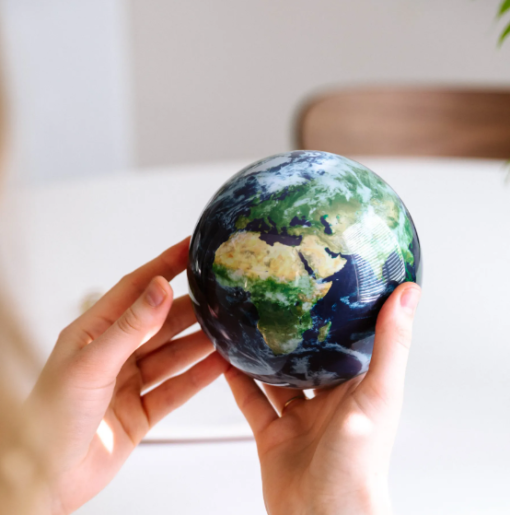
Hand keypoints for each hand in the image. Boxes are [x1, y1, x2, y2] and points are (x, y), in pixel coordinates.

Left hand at [29, 238, 227, 513]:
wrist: (48, 480)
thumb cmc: (52, 417)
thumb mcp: (92, 363)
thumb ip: (132, 326)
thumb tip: (161, 286)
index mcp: (94, 332)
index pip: (135, 288)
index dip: (164, 265)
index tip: (191, 247)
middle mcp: (114, 353)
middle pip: (161, 322)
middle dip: (191, 309)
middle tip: (221, 295)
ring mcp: (129, 381)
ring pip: (173, 354)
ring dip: (200, 343)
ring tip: (228, 329)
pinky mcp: (142, 411)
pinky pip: (176, 387)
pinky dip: (199, 376)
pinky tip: (220, 364)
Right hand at [225, 282, 420, 514]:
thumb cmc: (358, 463)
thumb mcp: (378, 393)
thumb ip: (391, 344)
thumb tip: (409, 292)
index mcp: (357, 389)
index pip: (348, 343)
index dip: (338, 316)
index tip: (324, 285)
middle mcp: (328, 402)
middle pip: (308, 358)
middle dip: (294, 332)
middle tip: (278, 297)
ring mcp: (299, 419)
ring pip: (276, 378)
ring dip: (262, 354)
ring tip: (247, 322)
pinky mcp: (273, 436)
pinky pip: (251, 403)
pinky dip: (237, 382)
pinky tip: (225, 359)